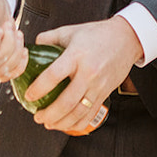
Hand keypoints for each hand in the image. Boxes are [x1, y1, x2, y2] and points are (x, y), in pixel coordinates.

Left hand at [25, 17, 142, 133]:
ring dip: (62, 122)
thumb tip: (32, 47)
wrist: (127, 39)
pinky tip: (67, 125)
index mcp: (76, 55)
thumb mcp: (70, 30)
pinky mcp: (106, 93)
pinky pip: (91, 113)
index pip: (54, 75)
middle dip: (49, 114)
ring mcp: (98, 85)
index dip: (39, 88)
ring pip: (79, 112)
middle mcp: (88, 72)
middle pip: (67, 101)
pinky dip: (78, 123)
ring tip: (48, 124)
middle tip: (37, 117)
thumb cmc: (97, 34)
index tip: (29, 96)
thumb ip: (49, 38)